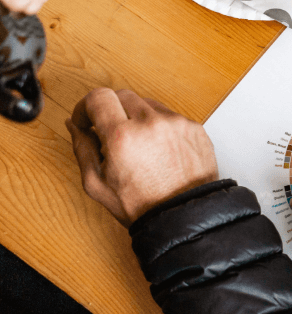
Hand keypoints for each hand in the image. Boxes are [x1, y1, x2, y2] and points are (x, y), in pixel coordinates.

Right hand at [66, 88, 218, 226]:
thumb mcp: (97, 184)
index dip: (87, 107)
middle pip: (122, 95)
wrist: (184, 217)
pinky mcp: (195, 128)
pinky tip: (159, 150)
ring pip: (148, 104)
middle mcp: (152, 124)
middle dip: (111, 111)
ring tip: (138, 146)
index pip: (98, 96)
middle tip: (111, 134)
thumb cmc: (142, 206)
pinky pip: (170, 116)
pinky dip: (160, 127)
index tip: (88, 120)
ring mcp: (176, 124)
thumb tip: (75, 124)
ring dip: (137, 118)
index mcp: (122, 137)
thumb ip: (82, 149)